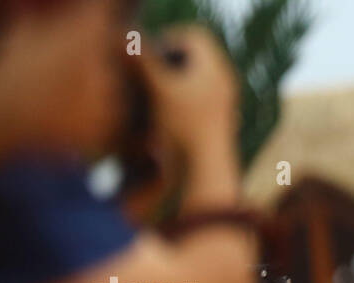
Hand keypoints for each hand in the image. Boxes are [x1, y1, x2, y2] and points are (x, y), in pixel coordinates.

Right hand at [135, 26, 239, 161]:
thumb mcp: (159, 90)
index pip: (194, 37)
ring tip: (152, 95)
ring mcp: (225, 104)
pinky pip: (200, 101)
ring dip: (174, 82)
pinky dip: (182, 101)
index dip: (169, 40)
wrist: (207, 173)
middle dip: (170, 61)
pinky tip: (165, 116)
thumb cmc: (184, 130)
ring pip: (197, 80)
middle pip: (196, 58)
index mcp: (217, 69)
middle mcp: (226, 84)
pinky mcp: (220, 123)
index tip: (148, 57)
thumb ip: (144, 61)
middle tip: (147, 74)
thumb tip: (126, 39)